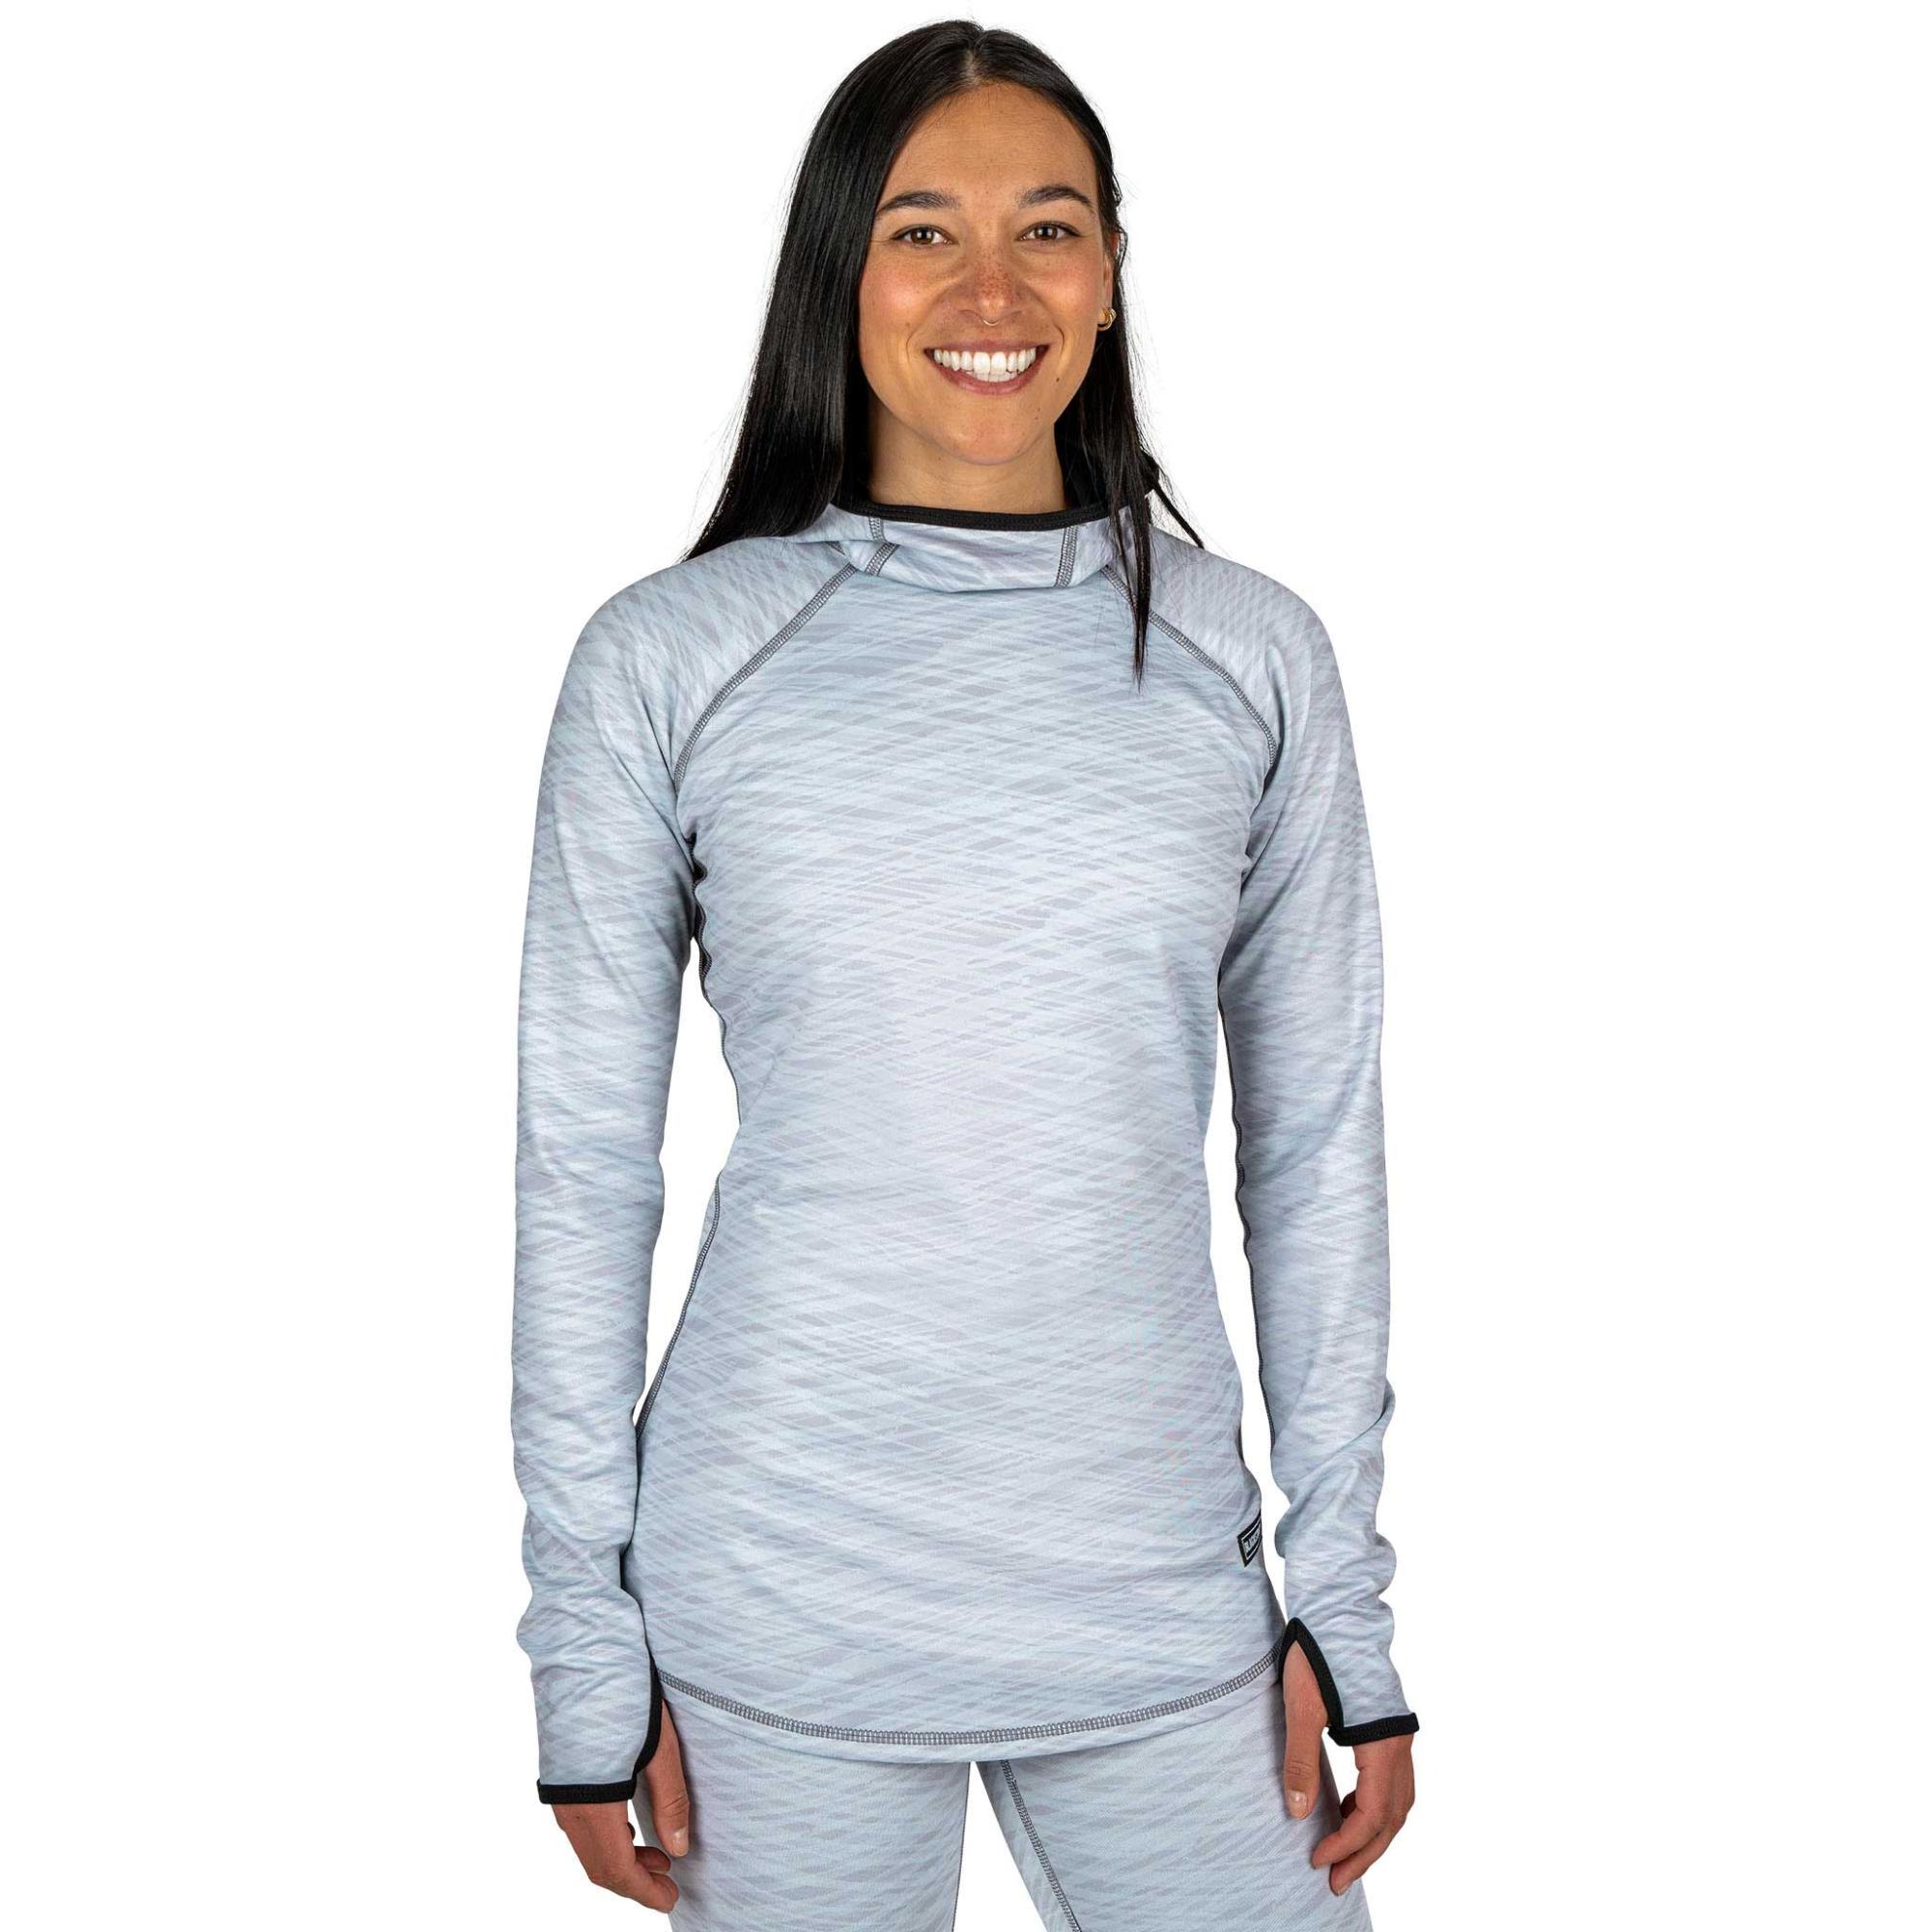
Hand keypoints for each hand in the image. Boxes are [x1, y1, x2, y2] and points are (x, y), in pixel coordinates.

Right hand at [552, 1707, 691, 1911]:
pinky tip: (630, 1824)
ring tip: (659, 1853)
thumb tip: (680, 1849)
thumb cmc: (624, 1688)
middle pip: (596, 1865)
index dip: (643, 1892)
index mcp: (591, 1801)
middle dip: (632, 1880)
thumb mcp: (660, 1745)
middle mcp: (566, 1802)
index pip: (614, 1870)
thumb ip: (670, 1800)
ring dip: (619, 1858)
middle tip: (669, 1883)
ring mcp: (558, 1786)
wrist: (581, 1644)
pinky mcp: (559, 1768)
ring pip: (586, 1845)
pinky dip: (604, 1836)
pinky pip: (578, 1821)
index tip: (670, 1899)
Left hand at [1281, 1639, 1414, 1894]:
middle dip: (1366, 1854)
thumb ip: (1301, 1760)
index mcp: (1382, 1743)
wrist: (1337, 1610)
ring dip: (1375, 1834)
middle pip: (1393, 1818)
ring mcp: (1399, 1735)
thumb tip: (1299, 1812)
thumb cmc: (1317, 1653)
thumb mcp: (1301, 1707)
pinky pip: (1393, 1782)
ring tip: (1345, 1855)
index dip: (1347, 1845)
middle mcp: (1399, 1744)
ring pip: (1398, 1803)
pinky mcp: (1390, 1726)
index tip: (1318, 1861)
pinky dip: (1376, 1806)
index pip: (1373, 1814)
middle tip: (1337, 1882)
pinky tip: (1350, 1810)